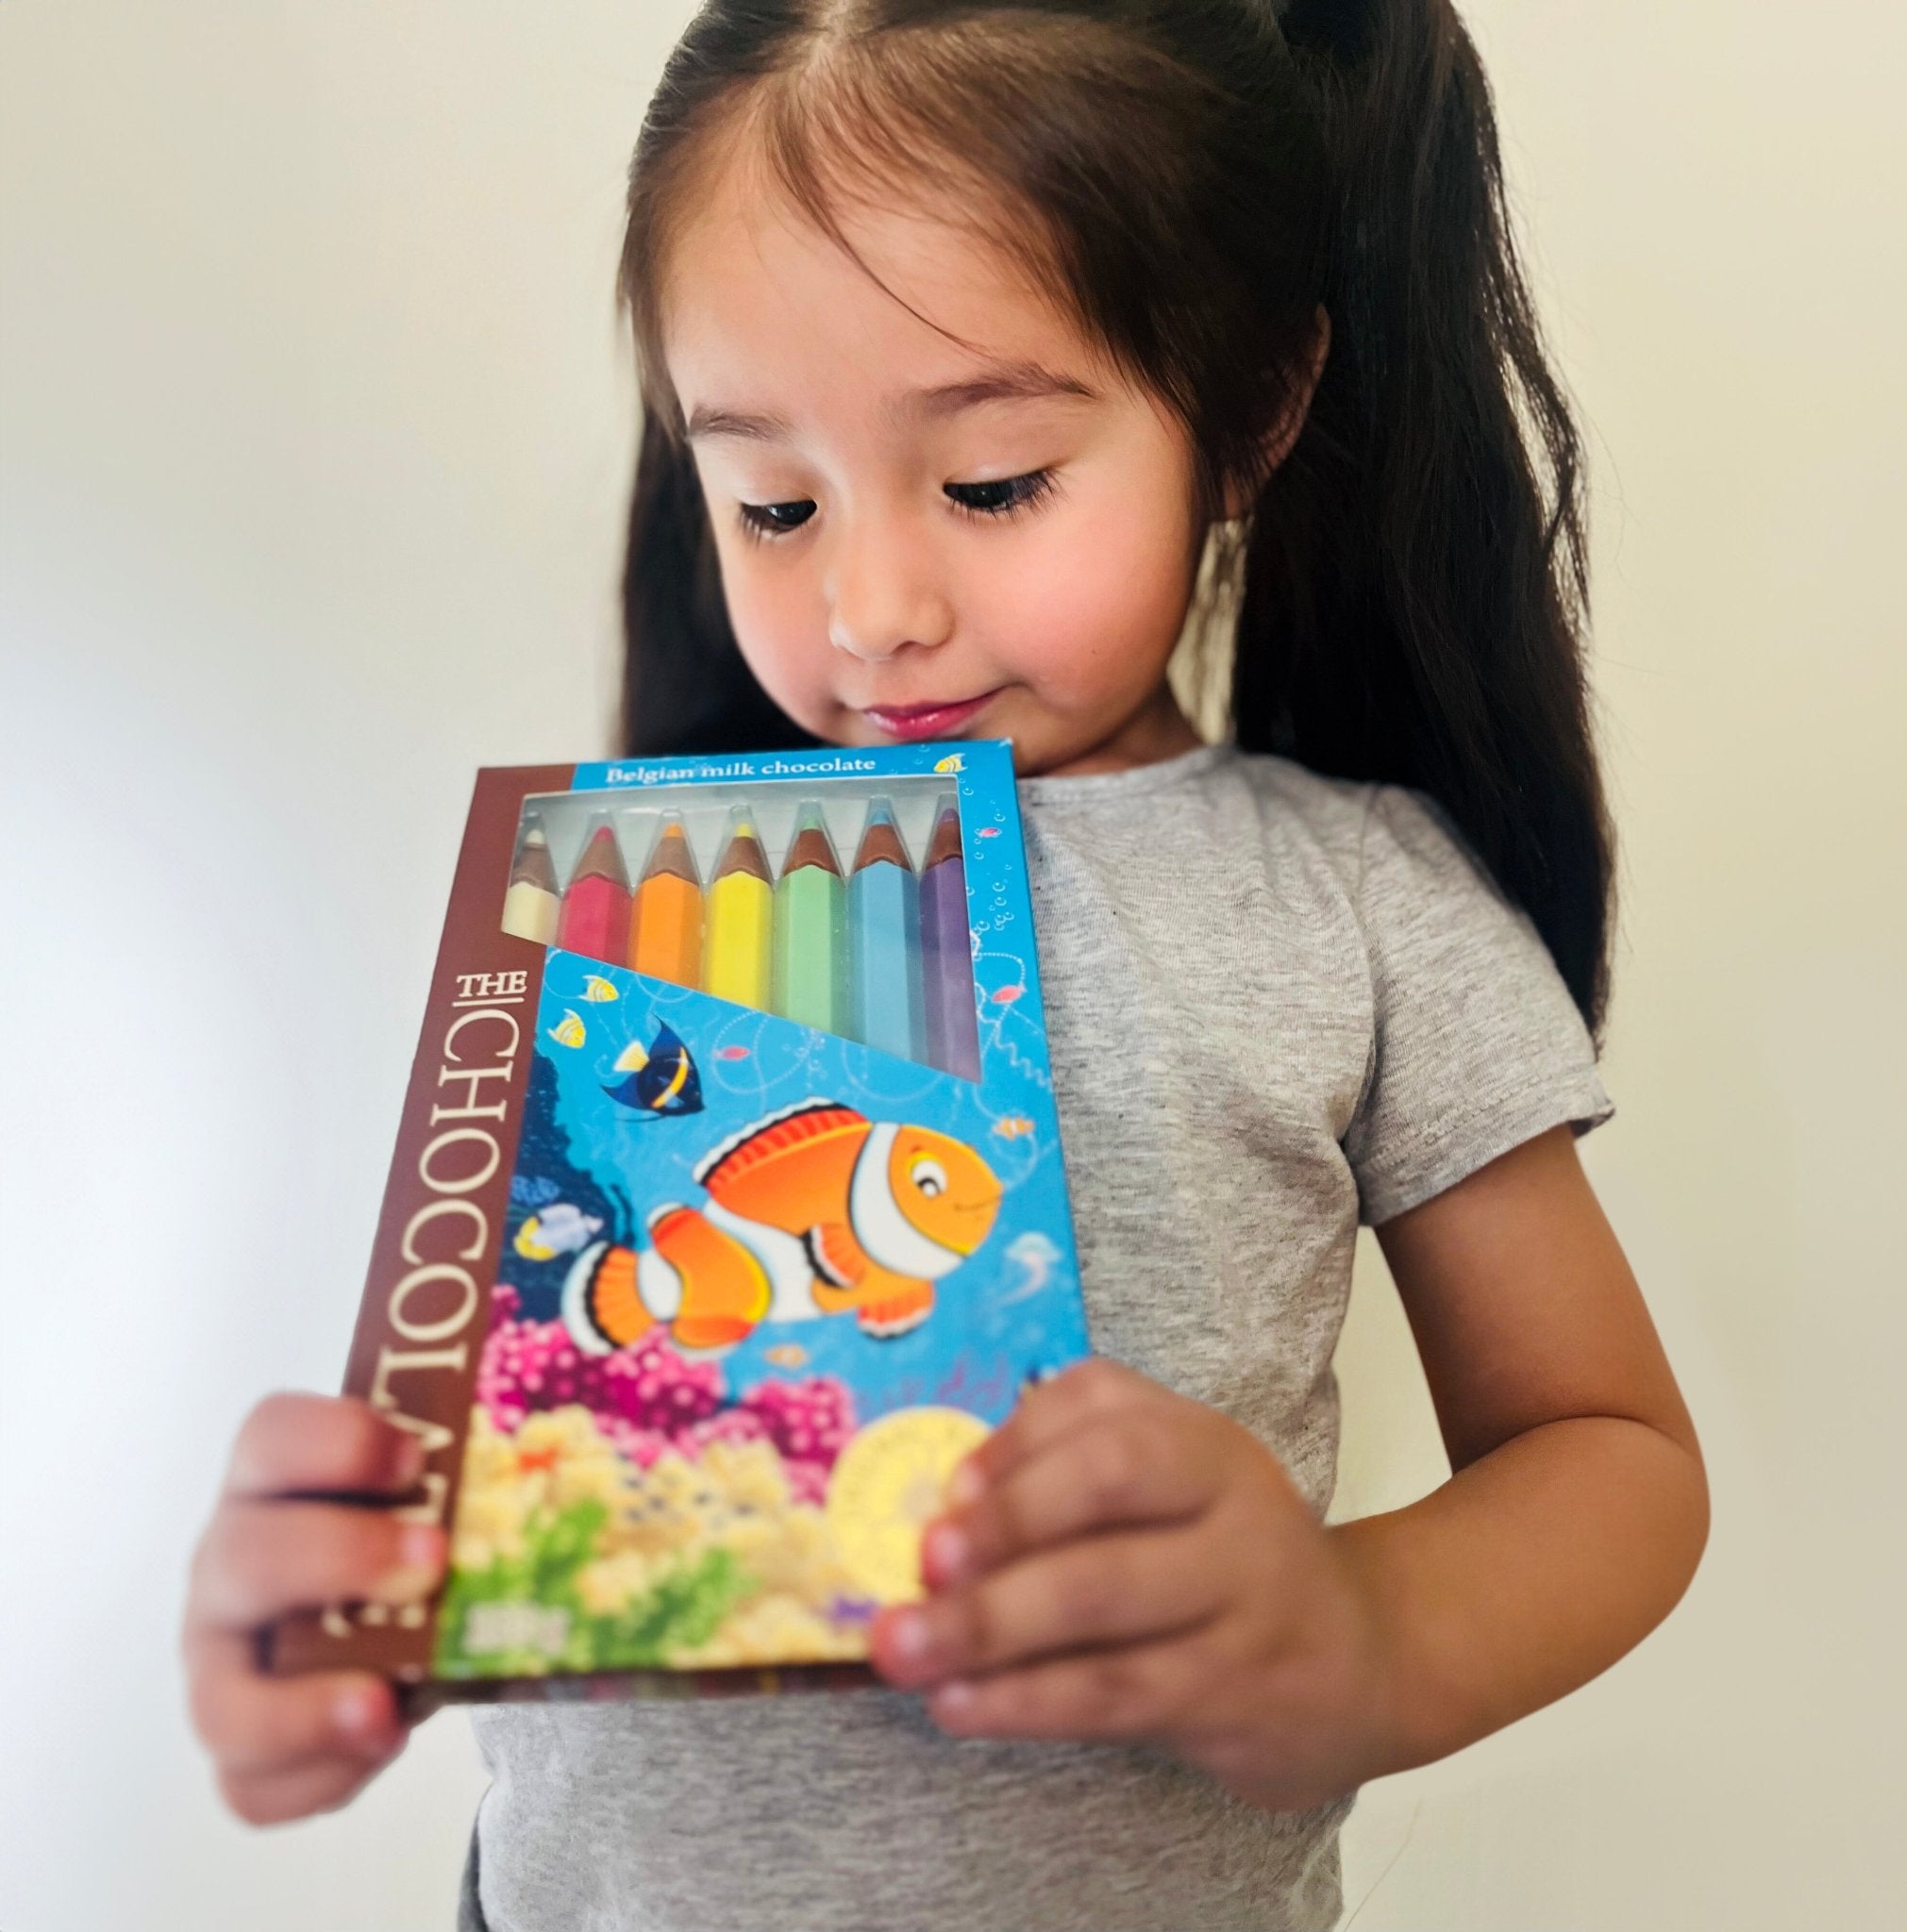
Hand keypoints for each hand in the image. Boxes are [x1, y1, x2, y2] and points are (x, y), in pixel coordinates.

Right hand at [180, 1393, 447, 1824]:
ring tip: (383, 1705)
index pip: (270, 1435)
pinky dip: (319, 1775)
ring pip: (222, 1702)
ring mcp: (221, 1664)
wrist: (391, 1622)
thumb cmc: (407, 1536)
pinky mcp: (242, 1746)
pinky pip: (252, 1785)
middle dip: (340, 1558)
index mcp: (271, 1482)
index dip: (335, 1442)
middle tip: (433, 1563)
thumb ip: (466, 1472)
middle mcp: (229, 1567)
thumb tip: (573, 1467)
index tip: (416, 1457)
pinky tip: (382, 1745)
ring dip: (305, 1708)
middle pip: (244, 1556)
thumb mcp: (428, 1495)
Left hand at [867, 1358, 1394, 1812]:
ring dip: (988, 1625)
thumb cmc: (1221, 1563)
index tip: (944, 1491)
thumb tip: (941, 1505)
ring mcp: (1239, 1598)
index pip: (1104, 1407)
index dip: (1017, 1443)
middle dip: (1001, 1525)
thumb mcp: (1174, 1491)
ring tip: (905, 1650)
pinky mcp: (1232, 1693)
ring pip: (1101, 1600)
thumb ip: (1070, 1474)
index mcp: (1201, 1438)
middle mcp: (1231, 1501)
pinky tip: (961, 1705)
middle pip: (1106, 1486)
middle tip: (921, 1565)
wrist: (1361, 1665)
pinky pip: (1112, 1692)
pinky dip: (1024, 1700)